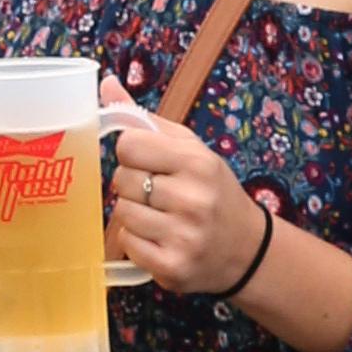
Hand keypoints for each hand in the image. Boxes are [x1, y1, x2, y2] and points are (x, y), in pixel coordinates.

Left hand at [101, 92, 268, 299]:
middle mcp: (193, 200)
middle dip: (133, 184)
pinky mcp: (173, 268)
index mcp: (197, 163)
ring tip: (160, 216)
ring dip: (133, 214)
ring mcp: (184, 237)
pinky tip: (159, 238)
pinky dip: (136, 242)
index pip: (128, 145)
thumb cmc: (211, 190)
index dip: (131, 153)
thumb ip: (144, 119)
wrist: (247, 249)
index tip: (147, 162)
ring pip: (122, 213)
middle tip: (157, 192)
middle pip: (121, 180)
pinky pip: (127, 245)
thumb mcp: (189, 148)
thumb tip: (105, 83)